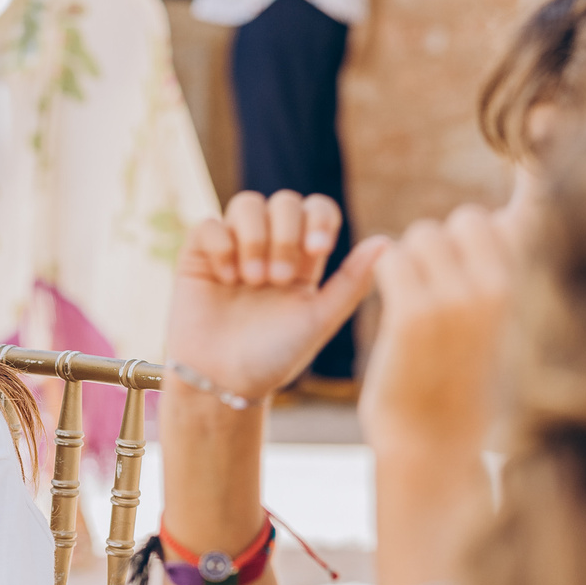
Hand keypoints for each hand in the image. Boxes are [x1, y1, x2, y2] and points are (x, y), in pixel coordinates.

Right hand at [169, 191, 386, 400]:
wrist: (224, 382)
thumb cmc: (274, 357)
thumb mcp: (319, 320)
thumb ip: (352, 282)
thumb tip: (387, 241)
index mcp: (302, 259)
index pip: (317, 210)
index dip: (319, 218)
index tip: (317, 249)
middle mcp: (269, 247)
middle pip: (285, 202)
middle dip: (285, 235)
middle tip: (278, 279)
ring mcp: (233, 248)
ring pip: (247, 203)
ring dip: (255, 237)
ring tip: (253, 279)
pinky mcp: (198, 256)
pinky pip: (209, 224)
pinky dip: (221, 245)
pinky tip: (225, 278)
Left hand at [357, 203, 520, 462]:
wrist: (435, 446)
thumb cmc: (468, 383)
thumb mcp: (505, 323)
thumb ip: (510, 268)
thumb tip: (517, 205)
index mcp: (531, 292)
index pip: (537, 212)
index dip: (531, 184)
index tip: (529, 170)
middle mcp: (501, 291)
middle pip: (467, 219)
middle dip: (446, 243)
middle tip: (438, 286)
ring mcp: (458, 300)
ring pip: (423, 234)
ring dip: (411, 261)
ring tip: (415, 303)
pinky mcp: (414, 315)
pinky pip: (391, 258)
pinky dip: (385, 276)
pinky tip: (392, 306)